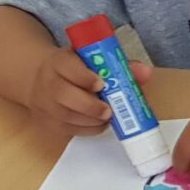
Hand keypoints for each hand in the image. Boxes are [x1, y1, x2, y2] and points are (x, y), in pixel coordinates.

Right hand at [27, 48, 151, 137]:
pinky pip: (66, 129)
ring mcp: (44, 103)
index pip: (67, 66)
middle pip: (62, 94)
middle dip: (89, 105)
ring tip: (108, 117)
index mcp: (60, 61)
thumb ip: (120, 64)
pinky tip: (100, 124)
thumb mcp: (94, 60)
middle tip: (108, 110)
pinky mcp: (47, 121)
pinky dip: (86, 129)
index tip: (101, 84)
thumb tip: (145, 72)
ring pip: (64, 115)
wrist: (43, 80)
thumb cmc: (78, 69)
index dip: (83, 76)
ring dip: (90, 120)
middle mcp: (48, 81)